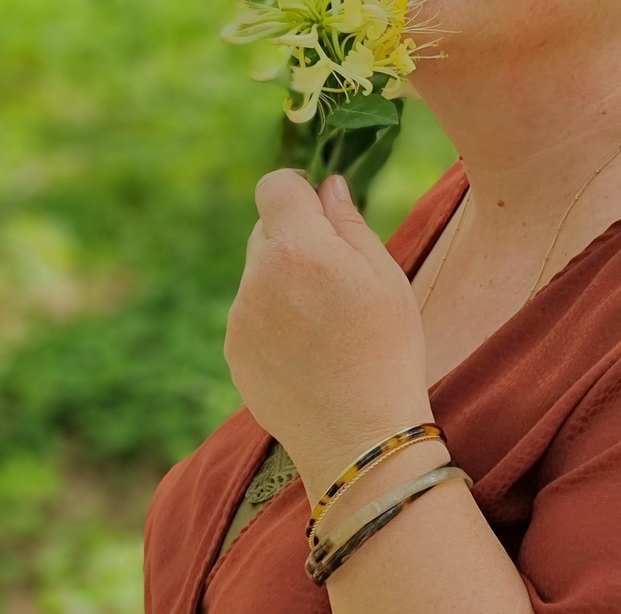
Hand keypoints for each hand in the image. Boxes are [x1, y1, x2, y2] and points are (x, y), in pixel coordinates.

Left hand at [224, 170, 434, 492]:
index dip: (299, 189)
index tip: (321, 209)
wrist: (360, 436)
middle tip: (338, 275)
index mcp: (297, 248)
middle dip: (296, 237)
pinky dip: (274, 317)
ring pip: (259, 273)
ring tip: (327, 322)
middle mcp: (256, 277)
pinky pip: (251, 312)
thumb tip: (328, 185)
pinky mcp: (234, 351)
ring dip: (285, 279)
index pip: (275, 185)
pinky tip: (309, 349)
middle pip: (266, 229)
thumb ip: (349, 221)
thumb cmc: (386, 346)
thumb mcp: (384, 274)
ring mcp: (239, 317)